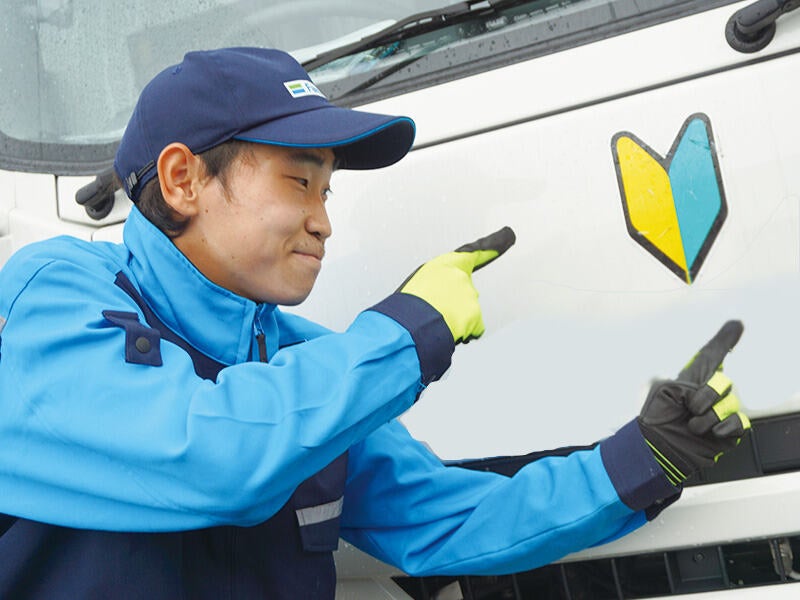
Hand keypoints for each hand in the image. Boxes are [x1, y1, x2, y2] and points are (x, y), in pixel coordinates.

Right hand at [398, 227, 515, 343]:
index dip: (493, 245)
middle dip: (453, 303)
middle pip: (464, 292)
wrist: (411, 324)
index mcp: (445, 264)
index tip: (508, 235)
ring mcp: (470, 297)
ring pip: (467, 312)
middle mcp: (461, 277)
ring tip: (435, 321)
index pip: (474, 252)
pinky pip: (474, 328)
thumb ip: (436, 283)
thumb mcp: (417, 283)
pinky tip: (448, 331)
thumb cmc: (407, 305)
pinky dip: (464, 332)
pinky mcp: (476, 316)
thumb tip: (439, 295)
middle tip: (434, 311)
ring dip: (455, 319)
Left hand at [638, 320, 750, 484]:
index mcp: (690, 380)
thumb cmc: (656, 421)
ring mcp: (718, 412)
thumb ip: (689, 379)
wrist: (657, 449)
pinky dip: (726, 426)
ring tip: (692, 425)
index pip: (711, 356)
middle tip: (690, 408)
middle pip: (723, 380)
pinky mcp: (726, 433)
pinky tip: (712, 432)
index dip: (724, 340)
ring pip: (730, 402)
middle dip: (707, 394)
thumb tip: (704, 382)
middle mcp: (707, 394)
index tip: (736, 325)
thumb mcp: (665, 390)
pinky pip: (740, 422)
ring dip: (709, 414)